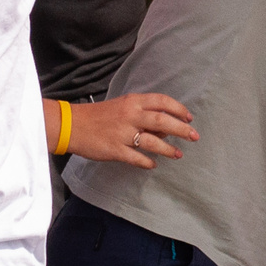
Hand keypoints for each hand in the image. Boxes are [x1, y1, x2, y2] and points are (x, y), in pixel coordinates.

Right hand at [66, 92, 199, 167]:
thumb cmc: (98, 116)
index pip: (162, 101)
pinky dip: (147, 162)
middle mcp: (130, 115)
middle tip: (194, 137)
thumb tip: (164, 127)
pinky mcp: (115, 150)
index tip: (189, 117)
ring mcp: (122, 133)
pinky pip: (137, 158)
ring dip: (168, 149)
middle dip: (182, 129)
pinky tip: (153, 164)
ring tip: (178, 155)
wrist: (71, 125)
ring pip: (153, 141)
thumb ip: (141, 114)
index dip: (179, 109)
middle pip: (163, 121)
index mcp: (132, 101)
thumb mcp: (121, 107)